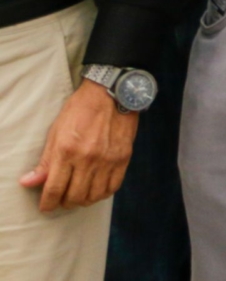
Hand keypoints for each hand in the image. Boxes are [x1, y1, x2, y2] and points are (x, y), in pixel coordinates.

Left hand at [18, 83, 136, 210]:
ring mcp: (107, 160)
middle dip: (65, 203)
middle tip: (62, 199)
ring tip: (79, 195)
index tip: (46, 207)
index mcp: (66, 151)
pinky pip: (112, 187)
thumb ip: (45, 161)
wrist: (112, 93)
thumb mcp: (56, 132)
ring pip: (94, 196)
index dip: (48, 203)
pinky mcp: (123, 158)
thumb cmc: (80, 110)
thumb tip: (28, 182)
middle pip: (75, 196)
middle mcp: (88, 158)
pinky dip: (102, 194)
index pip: (54, 188)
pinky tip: (96, 190)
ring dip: (84, 200)